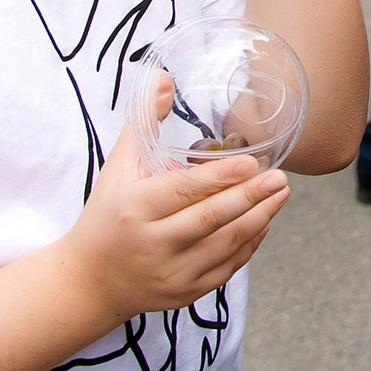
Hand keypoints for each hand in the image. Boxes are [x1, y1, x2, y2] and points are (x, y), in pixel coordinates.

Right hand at [59, 107, 290, 320]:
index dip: (221, 178)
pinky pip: (226, 268)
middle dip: (251, 197)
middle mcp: (154, 244)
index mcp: (135, 209)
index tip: (253, 163)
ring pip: (225, 245)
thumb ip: (143, 123)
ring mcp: (171, 273)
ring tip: (281, 194)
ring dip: (259, 219)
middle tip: (280, 178)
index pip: (184, 191)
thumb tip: (164, 78)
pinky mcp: (185, 293)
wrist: (90, 281)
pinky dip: (249, 245)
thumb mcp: (117, 167)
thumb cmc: (106, 215)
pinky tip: (263, 222)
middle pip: (212, 219)